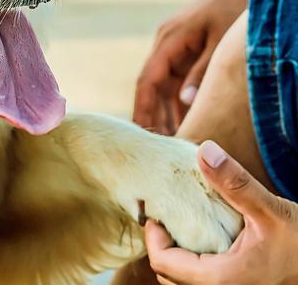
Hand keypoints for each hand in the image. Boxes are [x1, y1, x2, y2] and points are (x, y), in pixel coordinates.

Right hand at [133, 0, 297, 134]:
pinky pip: (178, 79)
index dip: (143, 109)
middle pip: (152, 87)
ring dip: (166, 110)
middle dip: (153, 115)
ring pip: (164, 86)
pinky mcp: (188, 49)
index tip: (142, 136)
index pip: (147, 81)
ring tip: (172, 141)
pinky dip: (179, 99)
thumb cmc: (235, 8)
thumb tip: (185, 105)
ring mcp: (176, 47)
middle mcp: (166, 44)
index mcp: (168, 40)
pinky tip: (186, 120)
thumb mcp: (219, 44)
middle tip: (158, 149)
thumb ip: (201, 73)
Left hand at [146, 140, 297, 284]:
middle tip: (166, 214)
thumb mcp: (269, 209)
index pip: (163, 264)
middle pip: (168, 276)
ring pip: (184, 282)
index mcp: (222, 279)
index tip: (157, 209)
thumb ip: (235, 183)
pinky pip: (202, 282)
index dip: (153, 235)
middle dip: (161, 245)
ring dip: (177, 256)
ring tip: (181, 225)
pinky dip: (193, 263)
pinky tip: (202, 238)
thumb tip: (203, 151)